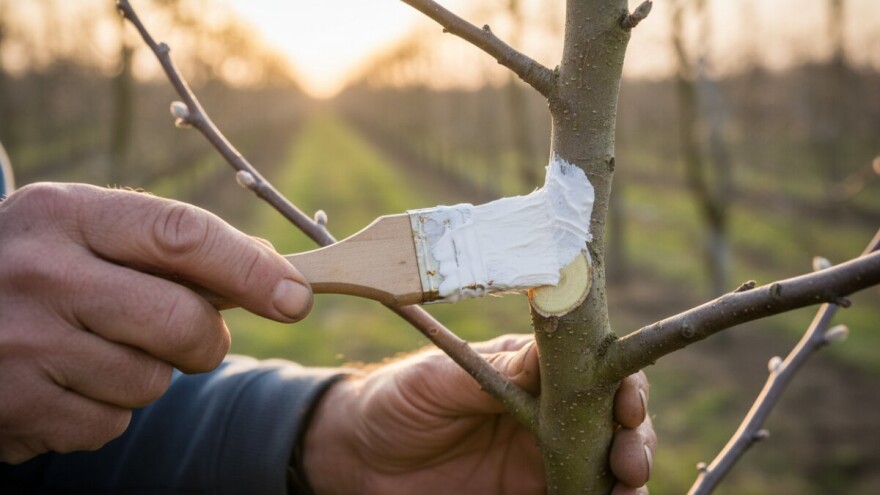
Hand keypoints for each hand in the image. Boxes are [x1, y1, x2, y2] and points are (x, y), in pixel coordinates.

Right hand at [0, 183, 311, 463]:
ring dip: (147, 374)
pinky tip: (67, 383)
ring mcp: (22, 344)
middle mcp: (40, 273)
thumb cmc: (34, 270)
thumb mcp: (84, 232)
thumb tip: (274, 270)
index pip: (182, 235)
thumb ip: (170, 245)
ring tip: (97, 350)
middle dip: (205, 338)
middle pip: (183, 321)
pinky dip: (106, 411)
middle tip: (191, 336)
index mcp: (66, 214)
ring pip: (152, 381)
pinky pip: (112, 424)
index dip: (251, 269)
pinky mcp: (15, 408)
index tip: (296, 297)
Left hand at [304, 335, 654, 493]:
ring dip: (625, 479)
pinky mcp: (527, 494)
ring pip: (603, 466)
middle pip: (613, 423)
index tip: (628, 405)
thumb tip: (557, 354)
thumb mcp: (442, 377)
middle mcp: (547, 413)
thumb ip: (500, 371)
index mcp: (532, 372)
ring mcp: (540, 458)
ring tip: (624, 491)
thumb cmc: (398, 399)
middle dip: (634, 439)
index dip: (623, 386)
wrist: (357, 457)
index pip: (595, 371)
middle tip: (628, 461)